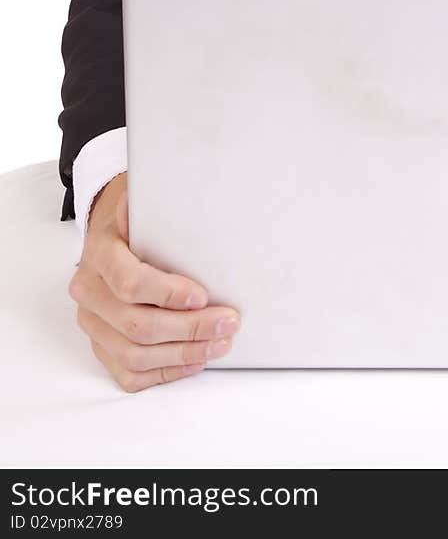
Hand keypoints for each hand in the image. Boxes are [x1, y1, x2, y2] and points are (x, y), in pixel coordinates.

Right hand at [68, 172, 240, 391]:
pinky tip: (194, 360)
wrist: (109, 233)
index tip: (203, 296)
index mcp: (99, 253)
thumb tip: (194, 203)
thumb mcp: (144, 203)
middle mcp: (90, 292)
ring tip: (219, 343)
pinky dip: (165, 372)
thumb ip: (160, 206)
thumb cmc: (135, 221)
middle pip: (137, 325)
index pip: (129, 282)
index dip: (168, 293)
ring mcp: (93, 323)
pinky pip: (129, 374)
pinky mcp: (101, 345)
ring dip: (183, 354)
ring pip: (134, 355)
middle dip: (189, 329)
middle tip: (227, 323)